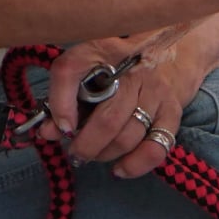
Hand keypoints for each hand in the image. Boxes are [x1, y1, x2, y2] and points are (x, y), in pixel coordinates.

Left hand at [40, 35, 199, 178]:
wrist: (167, 50)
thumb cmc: (115, 65)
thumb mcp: (84, 69)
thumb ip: (61, 98)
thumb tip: (47, 132)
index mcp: (99, 51)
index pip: (69, 71)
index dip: (59, 104)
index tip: (58, 128)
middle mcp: (130, 71)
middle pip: (106, 120)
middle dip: (85, 145)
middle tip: (76, 153)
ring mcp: (155, 91)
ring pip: (127, 137)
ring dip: (106, 154)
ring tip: (96, 155)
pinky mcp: (171, 111)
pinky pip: (155, 147)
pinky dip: (135, 164)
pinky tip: (120, 169)